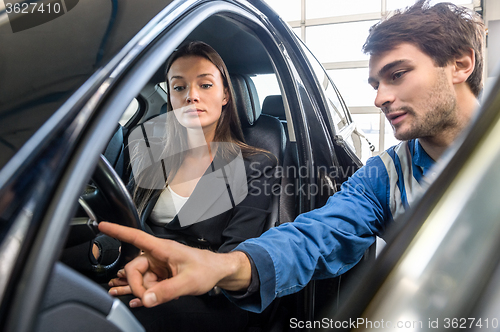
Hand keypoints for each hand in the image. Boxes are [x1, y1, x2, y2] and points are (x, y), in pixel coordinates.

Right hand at [98, 222, 251, 307]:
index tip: (103, 225)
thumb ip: (167, 291)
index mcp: (163, 249)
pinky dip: (143, 294)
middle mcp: (158, 256)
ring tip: (150, 299)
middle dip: (137, 285)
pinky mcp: (160, 276)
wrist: (218, 272)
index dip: (118, 231)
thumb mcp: (189, 281)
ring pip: (139, 279)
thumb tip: (147, 299)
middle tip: (148, 298)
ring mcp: (158, 266)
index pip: (136, 237)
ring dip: (142, 291)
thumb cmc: (207, 269)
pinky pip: (145, 285)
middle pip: (133, 268)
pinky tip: (142, 302)